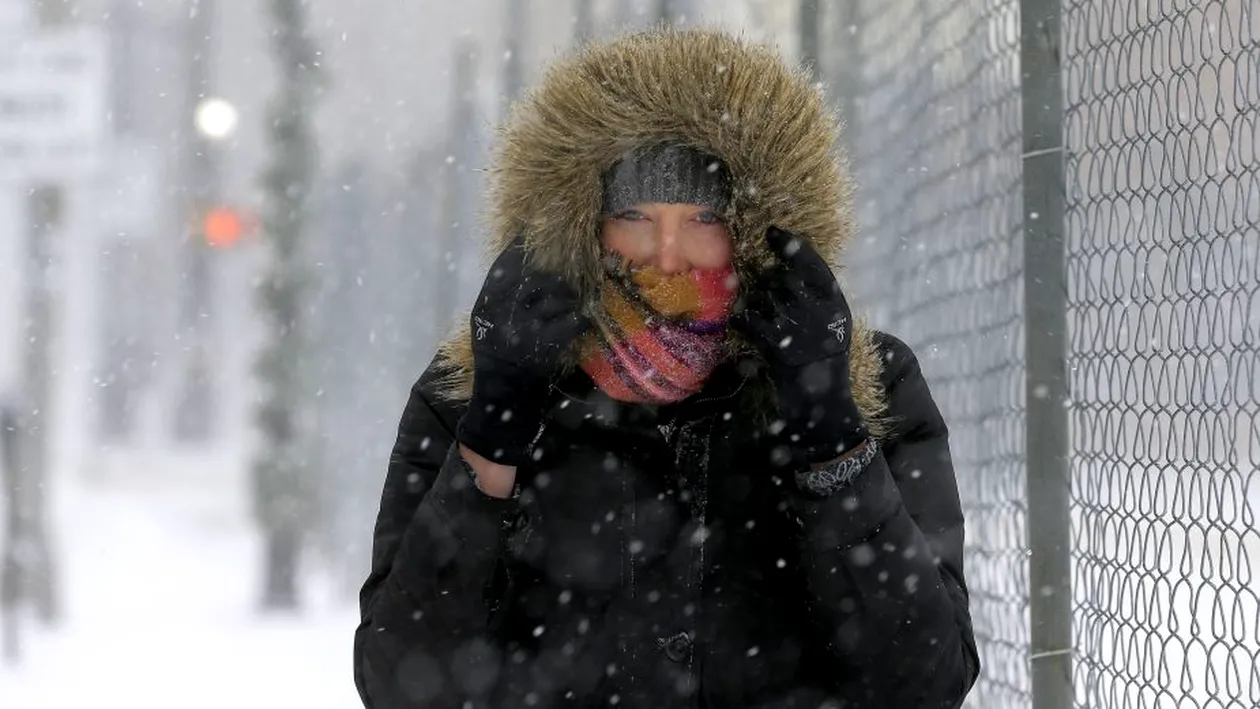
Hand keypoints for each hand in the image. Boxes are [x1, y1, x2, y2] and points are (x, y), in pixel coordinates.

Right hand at [457, 236, 587, 464]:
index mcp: (485, 307)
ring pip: (558, 298)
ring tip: (569, 310)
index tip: (532, 238)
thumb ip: (501, 297)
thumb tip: (525, 263)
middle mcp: (501, 315)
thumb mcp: (488, 325)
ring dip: (569, 302)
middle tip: (565, 285)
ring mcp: (523, 330)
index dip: (519, 250)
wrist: (502, 400)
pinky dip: (580, 321)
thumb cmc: (498, 358)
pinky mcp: (545, 346)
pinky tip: (579, 325)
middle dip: (556, 280)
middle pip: (536, 279)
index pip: (503, 268)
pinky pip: (572, 321)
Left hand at [737, 227, 867, 462]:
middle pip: (780, 280)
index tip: (772, 233)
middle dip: (768, 288)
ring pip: (761, 298)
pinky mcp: (776, 345)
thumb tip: (782, 274)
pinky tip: (744, 327)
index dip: (791, 245)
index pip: (813, 264)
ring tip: (765, 327)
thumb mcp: (830, 325)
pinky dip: (741, 320)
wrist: (822, 404)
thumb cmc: (823, 362)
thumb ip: (815, 298)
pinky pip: (747, 318)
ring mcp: (797, 327)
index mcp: (835, 303)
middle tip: (770, 307)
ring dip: (755, 307)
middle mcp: (819, 311)